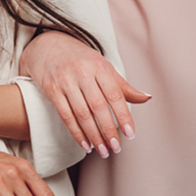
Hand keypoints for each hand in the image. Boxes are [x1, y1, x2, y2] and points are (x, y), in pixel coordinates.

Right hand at [17, 31, 150, 156]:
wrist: (47, 44)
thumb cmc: (81, 59)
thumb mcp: (103, 67)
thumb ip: (123, 86)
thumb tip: (147, 98)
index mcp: (100, 66)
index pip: (115, 95)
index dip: (123, 116)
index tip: (130, 134)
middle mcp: (83, 73)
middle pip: (99, 107)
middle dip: (109, 130)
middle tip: (116, 148)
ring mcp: (66, 81)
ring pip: (82, 113)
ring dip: (94, 135)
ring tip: (103, 151)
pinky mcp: (52, 90)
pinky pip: (65, 116)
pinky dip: (76, 133)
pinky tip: (85, 145)